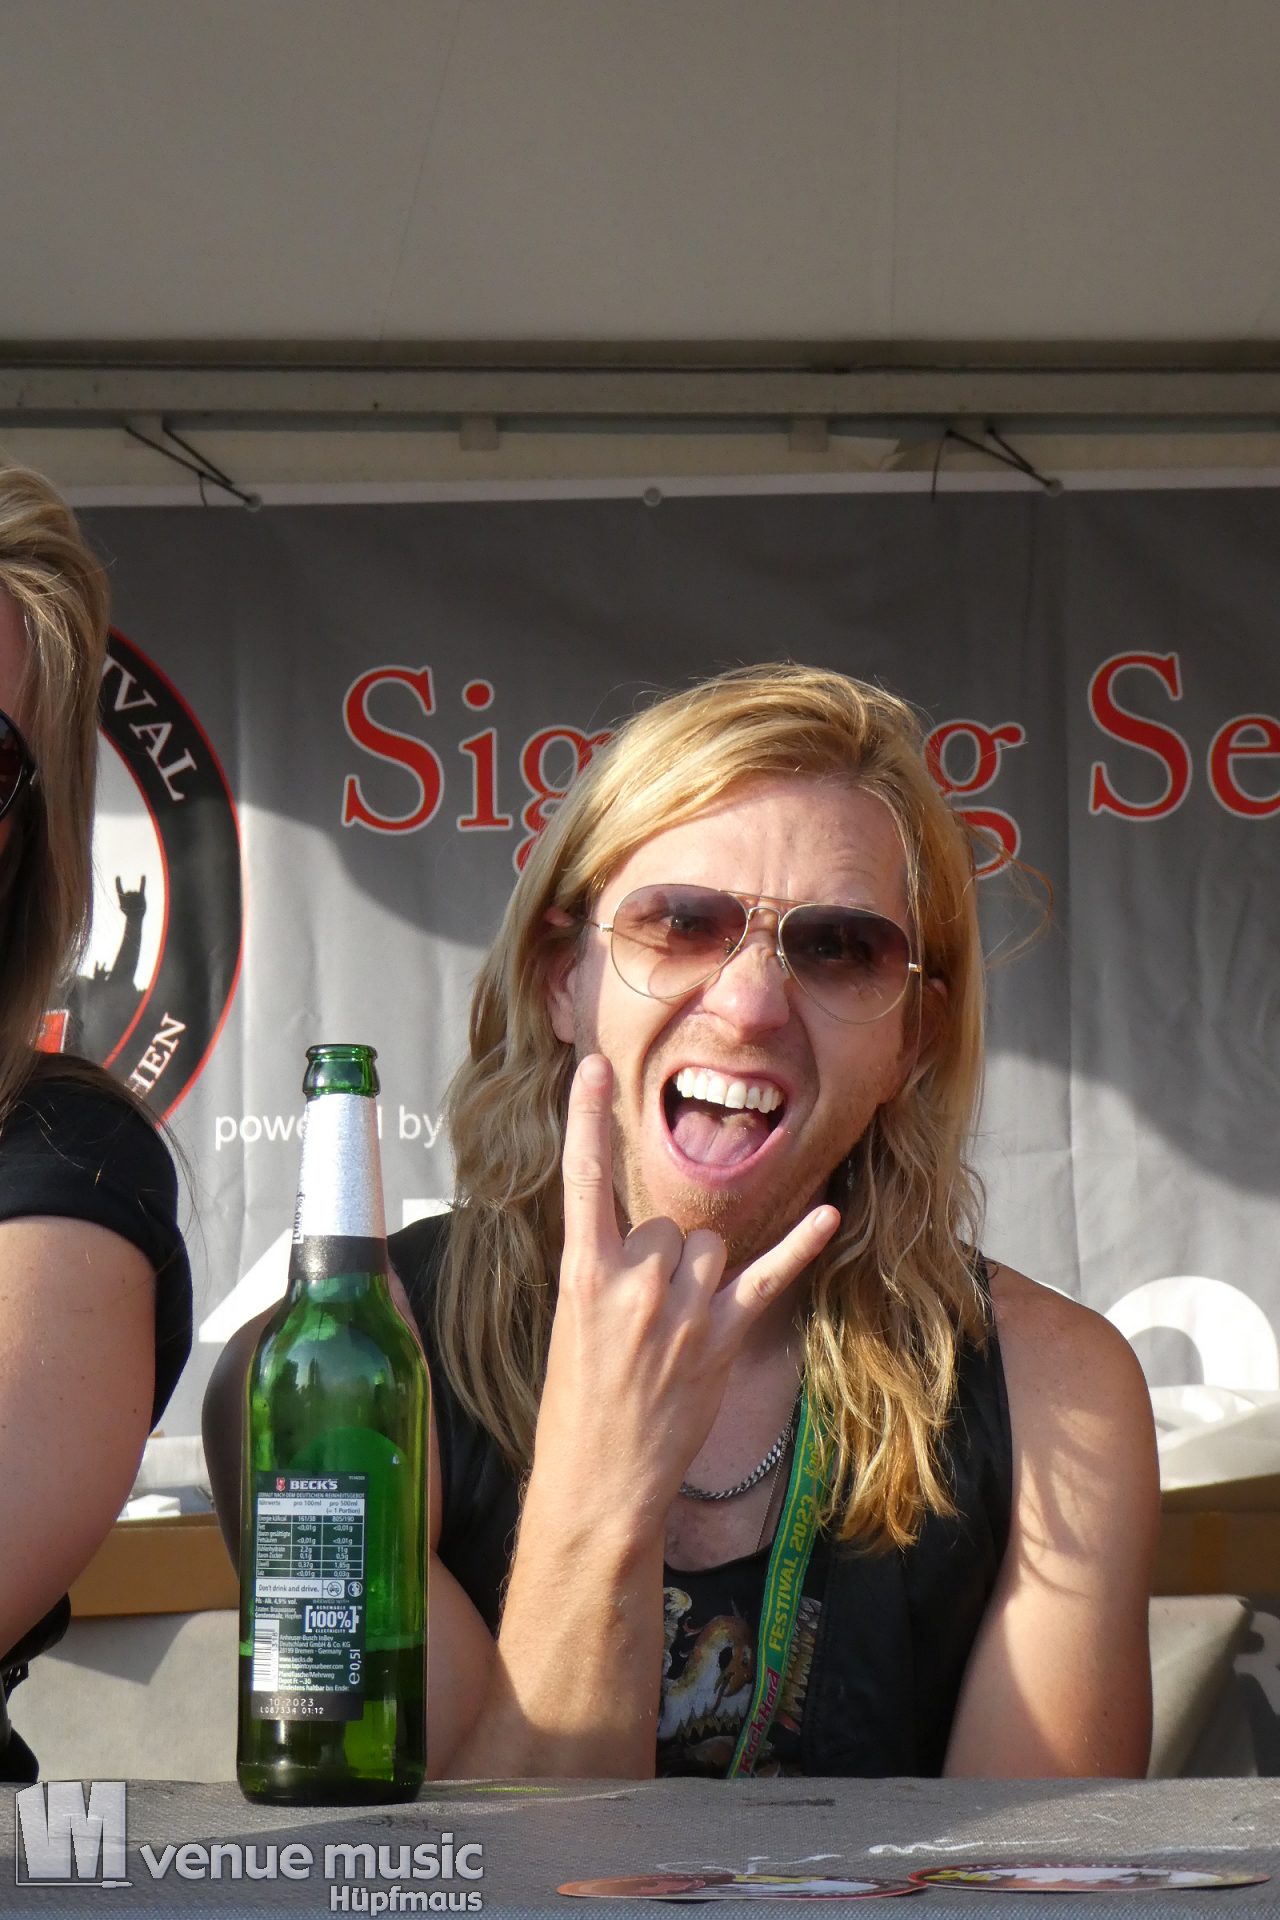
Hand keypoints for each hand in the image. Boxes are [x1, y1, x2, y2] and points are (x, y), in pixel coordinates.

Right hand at [532, 1054, 838, 1534]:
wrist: (599, 1481)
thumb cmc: (576, 1407)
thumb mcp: (572, 1327)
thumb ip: (606, 1273)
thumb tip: (648, 1248)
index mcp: (581, 1272)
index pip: (583, 1177)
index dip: (585, 1116)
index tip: (593, 1067)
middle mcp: (634, 1280)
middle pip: (668, 1225)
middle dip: (663, 1260)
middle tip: (642, 1320)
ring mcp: (682, 1309)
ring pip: (710, 1247)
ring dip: (701, 1277)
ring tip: (676, 1333)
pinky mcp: (722, 1337)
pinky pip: (767, 1276)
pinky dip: (800, 1245)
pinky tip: (828, 1215)